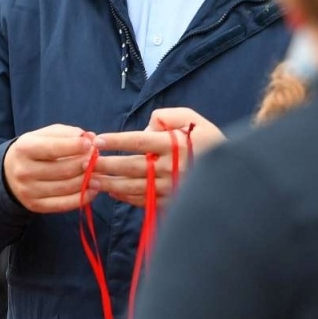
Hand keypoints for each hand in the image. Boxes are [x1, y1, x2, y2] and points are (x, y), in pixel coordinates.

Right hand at [3, 124, 94, 212]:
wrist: (8, 173)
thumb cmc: (33, 150)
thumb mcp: (43, 136)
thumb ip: (66, 134)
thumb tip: (91, 138)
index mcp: (24, 149)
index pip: (53, 148)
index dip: (75, 146)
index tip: (90, 143)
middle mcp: (24, 171)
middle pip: (64, 169)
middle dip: (85, 163)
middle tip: (96, 159)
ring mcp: (29, 191)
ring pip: (67, 187)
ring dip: (87, 180)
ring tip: (97, 172)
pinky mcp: (35, 206)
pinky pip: (64, 204)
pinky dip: (83, 197)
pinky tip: (93, 189)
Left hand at [90, 108, 224, 207]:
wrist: (232, 174)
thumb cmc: (208, 141)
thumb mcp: (194, 119)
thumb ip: (168, 116)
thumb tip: (147, 125)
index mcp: (175, 144)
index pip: (139, 141)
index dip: (116, 141)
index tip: (98, 140)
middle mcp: (171, 167)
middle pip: (131, 166)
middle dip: (105, 165)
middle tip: (85, 162)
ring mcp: (171, 187)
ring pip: (133, 187)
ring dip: (109, 183)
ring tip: (91, 179)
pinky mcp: (171, 202)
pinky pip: (143, 200)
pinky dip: (125, 197)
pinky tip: (111, 191)